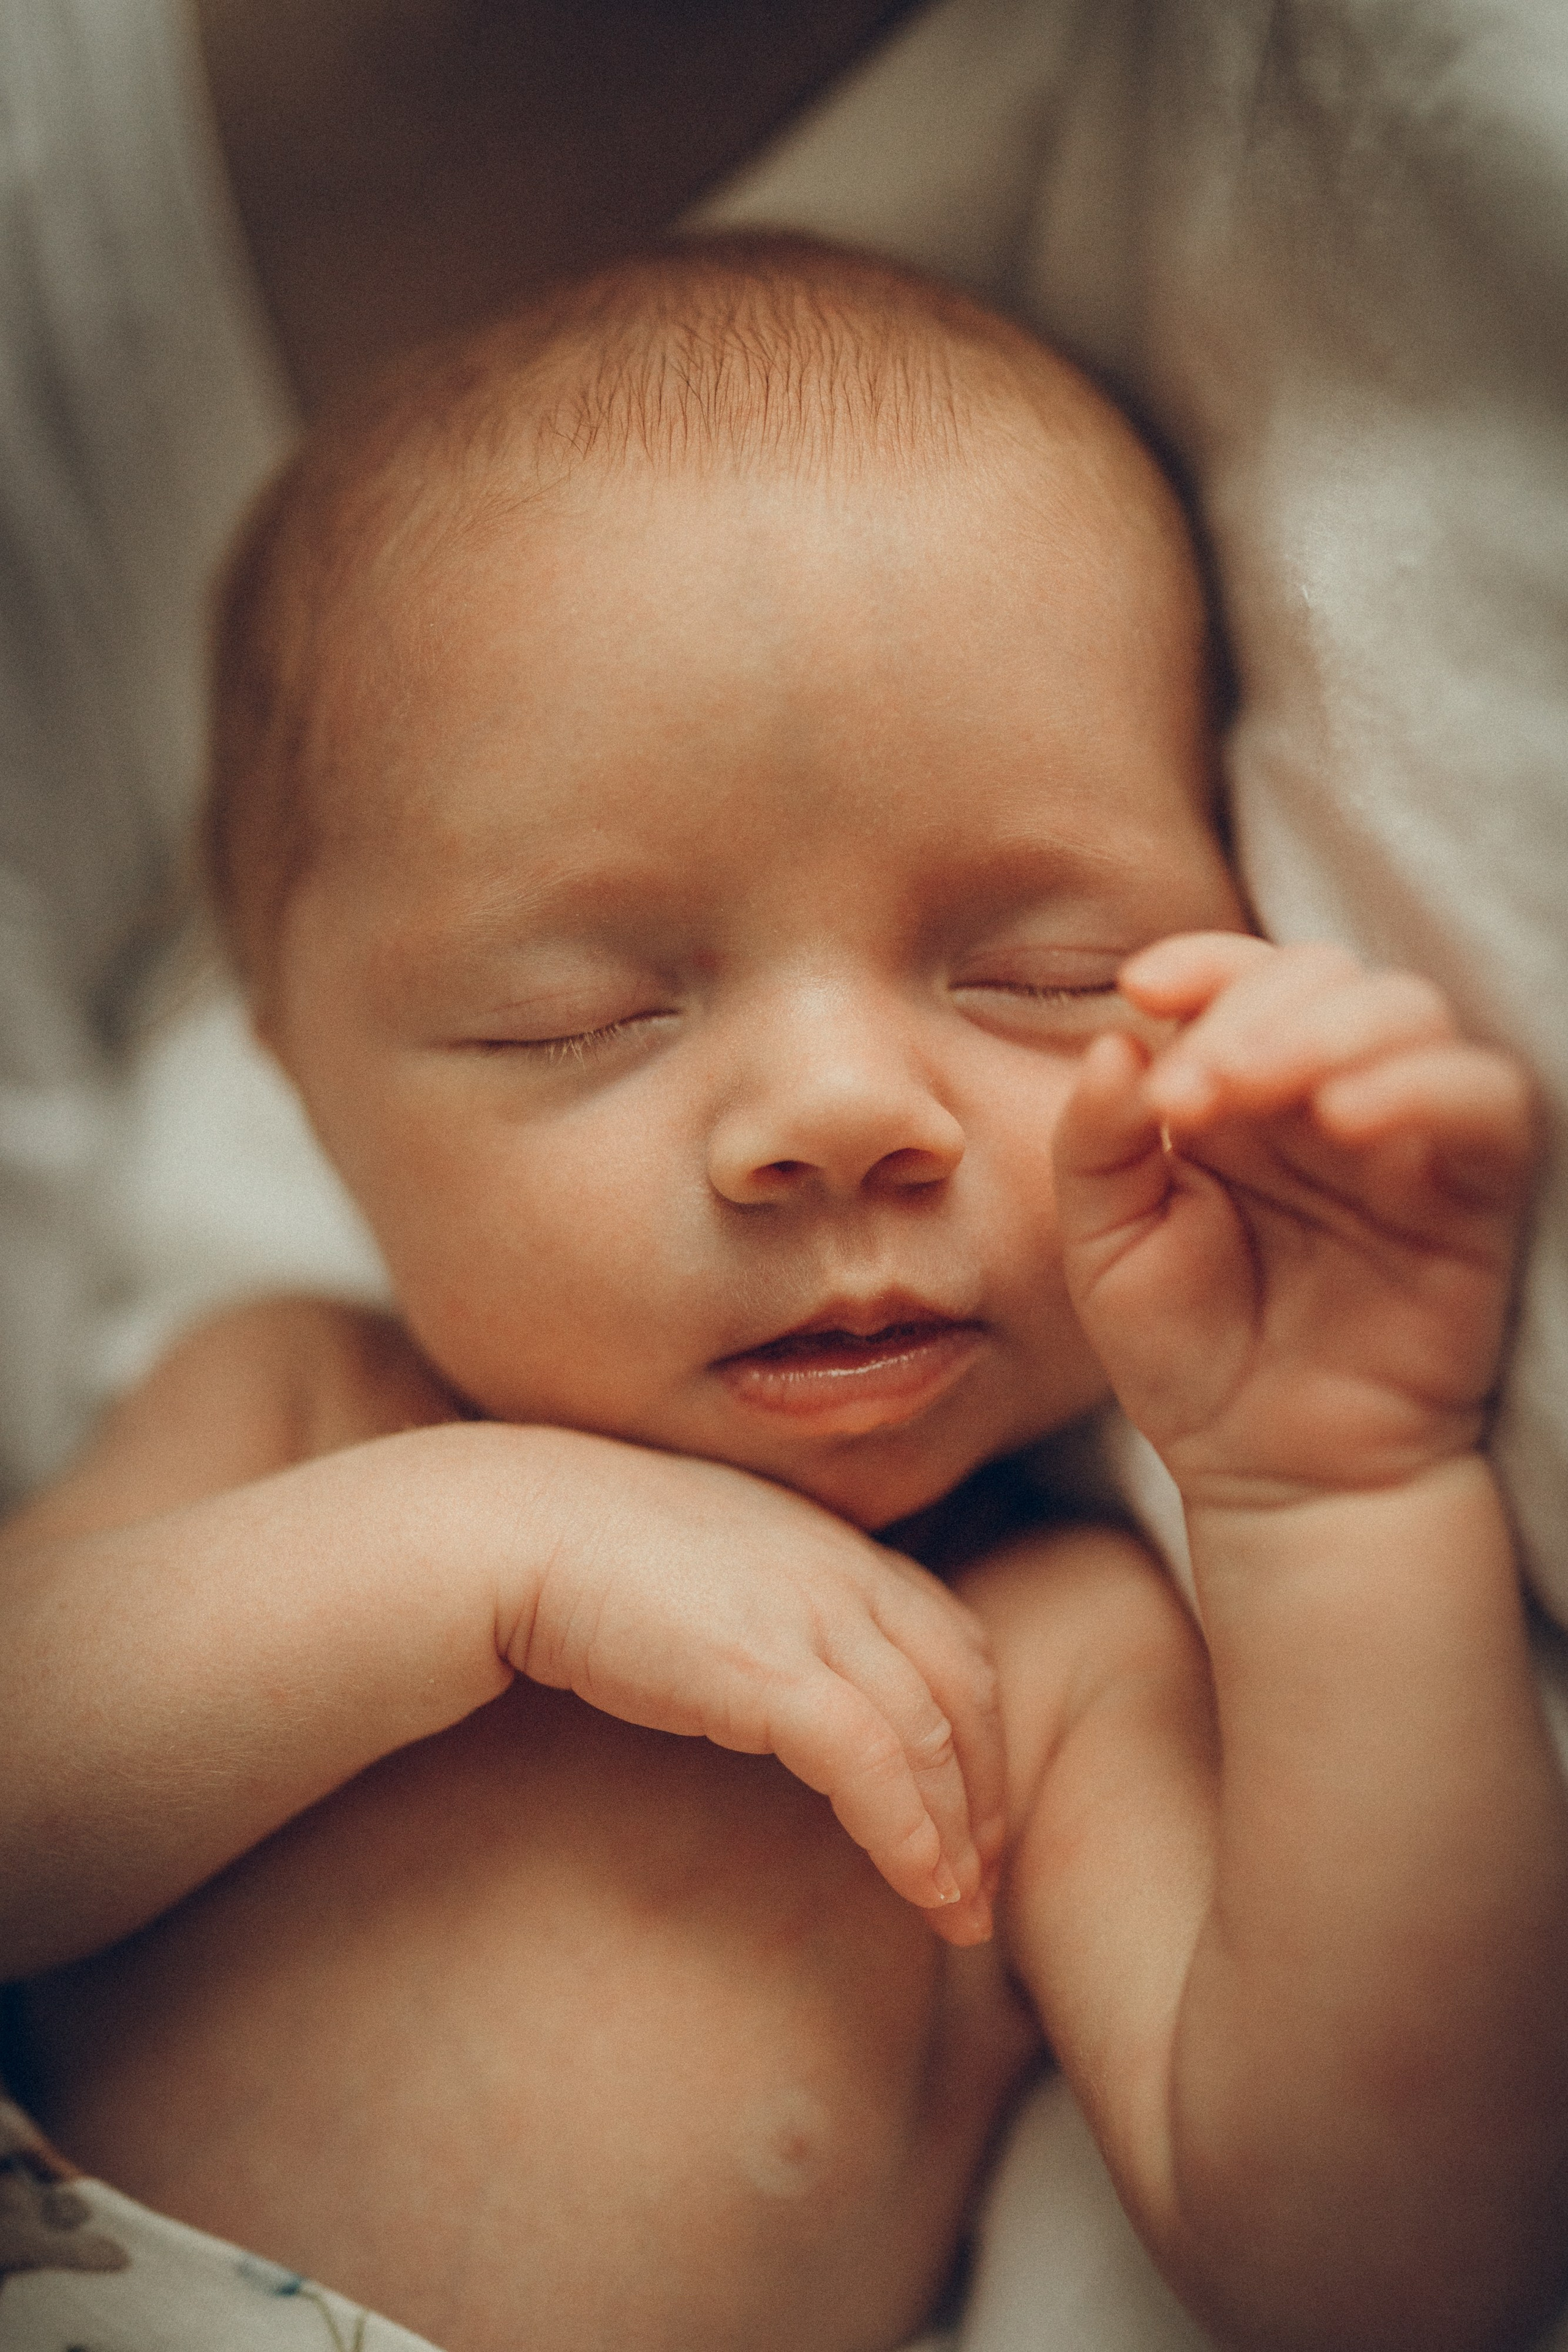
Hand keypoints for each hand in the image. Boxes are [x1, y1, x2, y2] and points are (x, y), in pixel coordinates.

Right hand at [505, 1430, 1004, 1943]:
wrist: (508, 1528)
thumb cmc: (583, 1556)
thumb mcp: (710, 1569)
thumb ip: (768, 1608)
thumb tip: (782, 1682)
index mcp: (834, 1543)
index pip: (952, 1639)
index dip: (979, 1731)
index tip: (972, 1814)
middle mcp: (842, 1570)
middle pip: (965, 1687)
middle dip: (988, 1791)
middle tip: (983, 1882)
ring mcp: (812, 1614)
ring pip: (931, 1733)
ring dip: (956, 1833)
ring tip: (959, 1914)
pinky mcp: (768, 1669)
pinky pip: (871, 1763)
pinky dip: (906, 1831)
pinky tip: (916, 1888)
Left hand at [1052, 935, 1536, 1507]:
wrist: (1270, 1476)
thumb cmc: (1186, 1358)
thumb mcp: (1104, 1248)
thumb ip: (1095, 1144)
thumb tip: (1114, 1042)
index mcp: (1234, 1092)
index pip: (1237, 978)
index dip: (1200, 962)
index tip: (1143, 988)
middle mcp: (1320, 1097)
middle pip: (1320, 976)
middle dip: (1249, 1013)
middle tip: (1190, 1096)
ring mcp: (1401, 1136)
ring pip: (1406, 1012)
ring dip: (1324, 1033)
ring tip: (1255, 1094)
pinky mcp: (1469, 1191)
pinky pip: (1484, 1100)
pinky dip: (1422, 1087)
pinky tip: (1348, 1120)